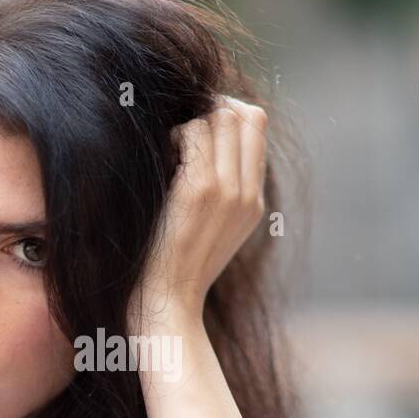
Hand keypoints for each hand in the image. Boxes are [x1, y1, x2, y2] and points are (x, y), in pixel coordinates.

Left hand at [129, 95, 268, 333]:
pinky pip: (195, 132)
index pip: (257, 129)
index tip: (197, 128)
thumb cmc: (172, 272)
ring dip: (191, 123)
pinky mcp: (201, 190)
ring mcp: (229, 190)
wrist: (167, 306)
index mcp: (254, 204)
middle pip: (247, 115)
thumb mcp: (207, 233)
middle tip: (180, 133)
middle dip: (210, 111)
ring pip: (222, 117)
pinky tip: (161, 161)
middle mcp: (248, 194)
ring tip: (171, 151)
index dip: (228, 115)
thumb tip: (199, 152)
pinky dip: (175, 135)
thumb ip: (217, 196)